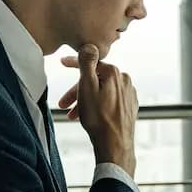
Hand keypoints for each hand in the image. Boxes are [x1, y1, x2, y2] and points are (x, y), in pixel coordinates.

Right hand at [59, 45, 137, 176]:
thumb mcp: (86, 87)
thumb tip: (89, 45)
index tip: (62, 63)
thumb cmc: (99, 119)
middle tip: (62, 104)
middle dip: (76, 91)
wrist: (115, 145)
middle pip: (95, 80)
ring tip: (73, 115)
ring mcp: (129, 94)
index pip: (90, 62)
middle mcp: (124, 80)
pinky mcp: (129, 107)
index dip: (73, 63)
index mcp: (114, 73)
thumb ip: (87, 63)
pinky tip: (89, 116)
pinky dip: (97, 106)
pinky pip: (109, 101)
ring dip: (85, 101)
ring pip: (101, 92)